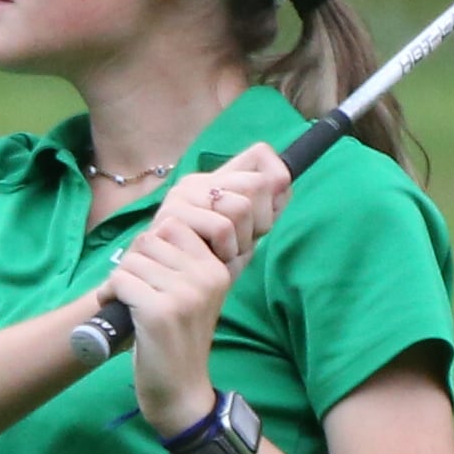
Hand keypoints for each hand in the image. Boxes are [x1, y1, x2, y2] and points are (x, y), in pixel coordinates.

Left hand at [96, 144, 292, 435]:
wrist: (179, 391)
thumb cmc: (178, 341)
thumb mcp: (192, 295)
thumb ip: (183, 260)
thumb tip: (161, 221)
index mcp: (217, 268)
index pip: (175, 224)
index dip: (151, 246)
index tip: (150, 272)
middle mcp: (206, 276)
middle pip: (150, 238)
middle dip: (134, 261)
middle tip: (136, 289)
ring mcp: (185, 293)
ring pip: (132, 259)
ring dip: (121, 280)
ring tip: (129, 303)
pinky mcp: (160, 311)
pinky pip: (121, 280)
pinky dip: (110, 294)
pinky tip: (118, 310)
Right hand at [142, 144, 290, 285]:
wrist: (177, 298)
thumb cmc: (211, 268)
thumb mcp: (246, 237)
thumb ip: (266, 210)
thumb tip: (282, 183)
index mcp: (214, 180)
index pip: (261, 154)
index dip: (277, 181)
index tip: (267, 213)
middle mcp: (196, 182)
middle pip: (257, 184)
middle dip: (261, 223)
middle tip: (242, 244)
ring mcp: (180, 198)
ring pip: (240, 206)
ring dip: (242, 241)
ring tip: (227, 255)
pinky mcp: (170, 219)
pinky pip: (221, 227)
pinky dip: (228, 251)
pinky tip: (216, 260)